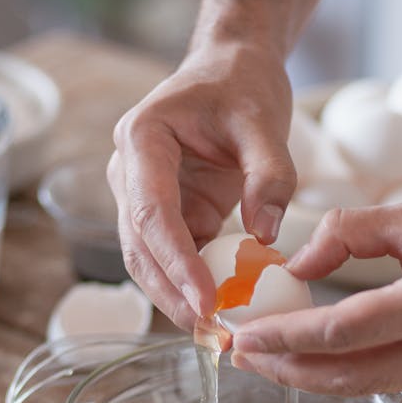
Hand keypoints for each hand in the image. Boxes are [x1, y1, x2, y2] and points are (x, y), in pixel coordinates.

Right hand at [108, 38, 295, 329]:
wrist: (231, 68)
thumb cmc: (242, 85)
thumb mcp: (265, 122)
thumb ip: (270, 175)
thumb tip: (266, 237)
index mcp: (142, 139)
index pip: (150, 213)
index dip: (176, 262)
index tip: (205, 301)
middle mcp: (130, 172)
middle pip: (140, 247)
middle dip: (172, 294)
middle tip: (211, 333)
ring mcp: (144, 196)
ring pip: (149, 261)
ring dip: (178, 298)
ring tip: (216, 334)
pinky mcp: (168, 214)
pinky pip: (175, 258)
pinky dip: (194, 286)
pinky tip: (222, 313)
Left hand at [230, 158, 401, 394]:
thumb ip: (346, 235)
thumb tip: (296, 264)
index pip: (339, 334)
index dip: (283, 339)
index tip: (243, 337)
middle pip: (349, 378)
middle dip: (289, 372)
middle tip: (245, 358)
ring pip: (372, 385)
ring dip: (318, 376)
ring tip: (274, 360)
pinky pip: (398, 378)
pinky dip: (355, 370)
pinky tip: (326, 354)